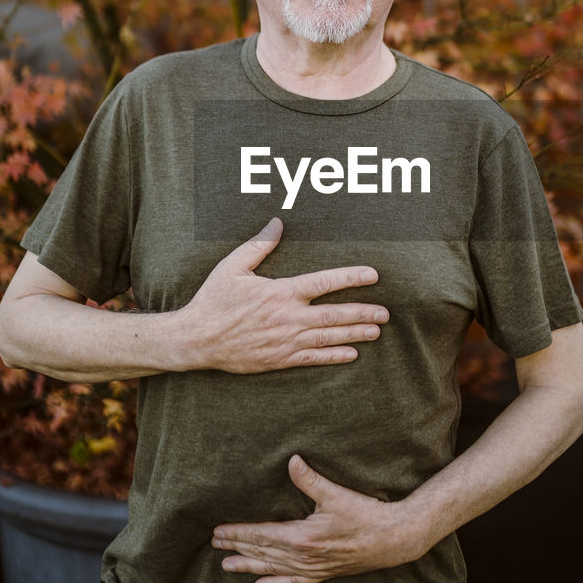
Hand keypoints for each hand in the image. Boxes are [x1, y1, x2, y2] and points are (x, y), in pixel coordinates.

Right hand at [180, 217, 388, 372]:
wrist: (197, 339)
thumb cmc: (213, 300)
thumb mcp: (232, 266)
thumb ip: (259, 245)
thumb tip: (278, 222)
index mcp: (280, 292)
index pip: (324, 282)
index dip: (351, 278)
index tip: (373, 274)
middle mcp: (288, 317)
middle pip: (335, 314)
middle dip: (363, 311)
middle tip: (386, 312)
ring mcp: (286, 340)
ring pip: (328, 337)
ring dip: (355, 333)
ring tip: (376, 331)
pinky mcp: (279, 359)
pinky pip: (313, 358)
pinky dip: (334, 356)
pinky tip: (352, 354)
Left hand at [211, 455, 419, 582]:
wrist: (393, 540)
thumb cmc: (365, 515)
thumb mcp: (336, 494)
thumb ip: (310, 480)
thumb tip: (292, 461)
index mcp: (302, 538)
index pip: (261, 535)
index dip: (238, 534)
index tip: (218, 532)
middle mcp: (303, 558)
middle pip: (262, 553)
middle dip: (237, 549)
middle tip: (215, 546)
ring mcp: (312, 569)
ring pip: (273, 569)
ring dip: (249, 566)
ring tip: (227, 567)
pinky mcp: (323, 574)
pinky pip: (293, 582)